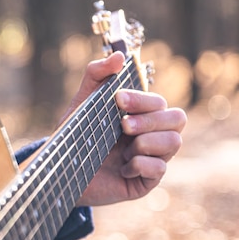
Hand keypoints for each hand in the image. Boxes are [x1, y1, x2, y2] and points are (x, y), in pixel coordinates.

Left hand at [63, 52, 186, 206]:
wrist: (61, 171)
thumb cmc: (75, 137)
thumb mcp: (82, 103)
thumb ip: (97, 75)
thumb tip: (120, 56)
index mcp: (142, 116)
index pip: (160, 102)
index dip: (143, 99)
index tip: (118, 100)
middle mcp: (152, 136)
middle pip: (177, 119)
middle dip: (150, 120)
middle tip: (122, 126)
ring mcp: (151, 159)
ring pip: (174, 143)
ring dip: (147, 142)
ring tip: (123, 150)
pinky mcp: (144, 182)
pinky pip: (160, 170)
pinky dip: (141, 165)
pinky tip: (122, 169)